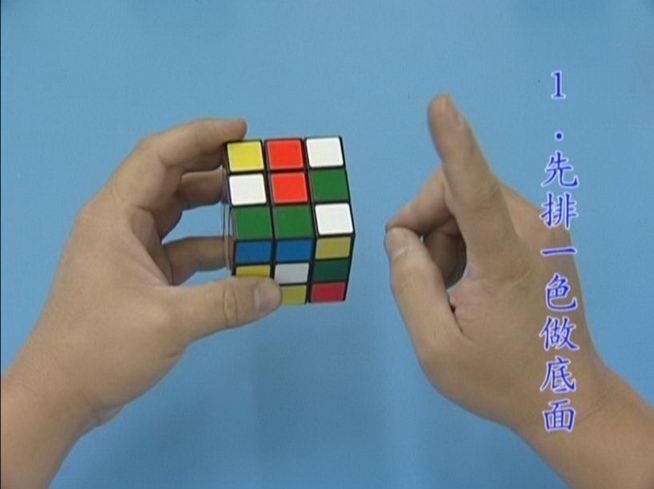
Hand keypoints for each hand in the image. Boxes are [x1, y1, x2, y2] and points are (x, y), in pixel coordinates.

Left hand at [1, 119, 281, 487]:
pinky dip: (213, 250)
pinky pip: (184, 250)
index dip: (200, 136)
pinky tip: (243, 257)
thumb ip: (228, 303)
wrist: (61, 396)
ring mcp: (132, 253)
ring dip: (215, 209)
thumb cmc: (101, 347)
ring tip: (257, 205)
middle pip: (170, 180)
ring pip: (179, 216)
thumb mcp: (169, 321)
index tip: (243, 130)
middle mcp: (121, 225)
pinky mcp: (142, 279)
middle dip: (213, 168)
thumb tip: (277, 290)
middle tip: (258, 167)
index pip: (158, 156)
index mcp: (115, 217)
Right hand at [385, 95, 653, 487]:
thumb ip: (410, 285)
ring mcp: (544, 231)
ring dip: (444, 238)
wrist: (565, 397)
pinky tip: (472, 281)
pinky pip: (486, 214)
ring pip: (468, 202)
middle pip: (457, 191)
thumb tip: (401, 238)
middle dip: (426, 226)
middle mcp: (534, 231)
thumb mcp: (436, 347)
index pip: (475, 192)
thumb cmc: (499, 379)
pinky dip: (465, 240)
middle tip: (427, 278)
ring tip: (453, 288)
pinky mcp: (544, 235)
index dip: (454, 145)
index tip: (442, 106)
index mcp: (507, 261)